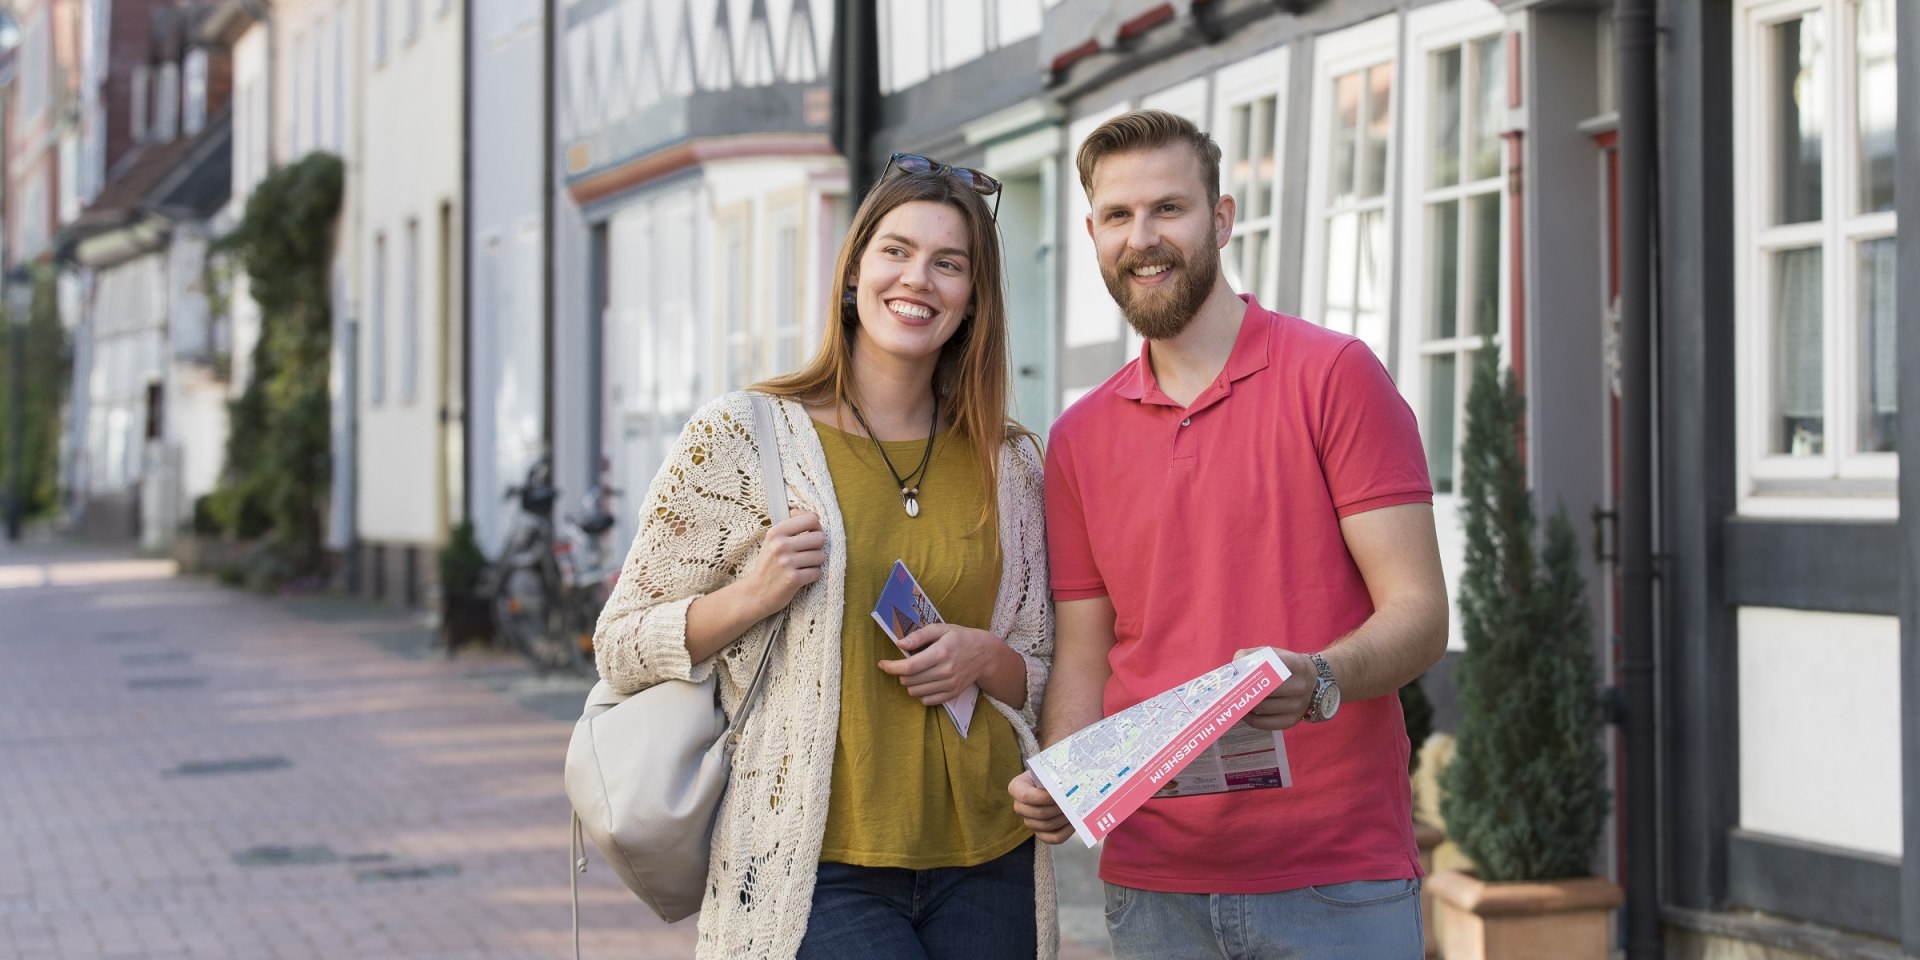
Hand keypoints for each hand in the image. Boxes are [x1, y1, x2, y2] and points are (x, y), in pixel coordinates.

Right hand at [749, 510, 823, 615]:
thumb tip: (809, 515)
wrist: (756, 593)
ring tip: (803, 566)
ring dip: (815, 563)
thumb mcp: (772, 541)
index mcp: (776, 532)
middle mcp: (781, 545)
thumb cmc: (768, 566)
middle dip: (817, 547)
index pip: (811, 518)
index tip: (810, 534)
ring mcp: (787, 562)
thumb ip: (790, 527)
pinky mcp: (793, 579)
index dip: (816, 527)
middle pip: (820, 537)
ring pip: (821, 556)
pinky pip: (817, 572)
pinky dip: (812, 576)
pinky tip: (801, 577)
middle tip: (807, 554)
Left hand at [877, 623, 1001, 704]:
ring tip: (915, 673)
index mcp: (941, 652)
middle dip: (900, 673)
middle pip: (910, 680)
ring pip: (916, 692)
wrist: (985, 655)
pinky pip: (927, 701)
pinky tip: (923, 682)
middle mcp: (946, 671)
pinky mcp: (952, 694)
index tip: (882, 664)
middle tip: (904, 664)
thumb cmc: (959, 638)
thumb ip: (919, 635)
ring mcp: (950, 685)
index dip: (892, 667)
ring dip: (909, 683)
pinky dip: (920, 693)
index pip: (910, 666)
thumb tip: (899, 643)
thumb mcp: (941, 629)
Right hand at [1008, 771, 1073, 844]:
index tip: (1060, 793)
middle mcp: (1019, 806)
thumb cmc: (1048, 774)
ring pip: (1047, 826)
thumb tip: (1066, 788)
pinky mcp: (1040, 833)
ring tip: (1074, 810)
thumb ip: (1052, 777)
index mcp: (1016, 788)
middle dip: (1058, 808)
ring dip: (1063, 818)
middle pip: (1039, 813)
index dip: (1044, 798)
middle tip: (1072, 803)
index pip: (1026, 797)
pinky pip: (1052, 838)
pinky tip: (1074, 823)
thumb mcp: (1047, 771)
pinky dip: (1065, 832)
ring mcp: (1029, 821)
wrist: (1048, 782)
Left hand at [1233, 646, 1316, 730]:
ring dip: (1244, 704)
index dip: (1249, 673)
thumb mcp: (1272, 654)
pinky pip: (1265, 723)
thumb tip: (1233, 668)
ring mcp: (1298, 706)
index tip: (1234, 677)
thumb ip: (1250, 655)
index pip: (1269, 668)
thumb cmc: (1285, 665)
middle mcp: (1300, 686)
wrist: (1314, 681)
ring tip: (1234, 700)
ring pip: (1261, 708)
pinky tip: (1243, 712)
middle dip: (1243, 691)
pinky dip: (1250, 719)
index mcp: (1297, 665)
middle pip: (1263, 691)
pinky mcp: (1292, 721)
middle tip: (1228, 691)